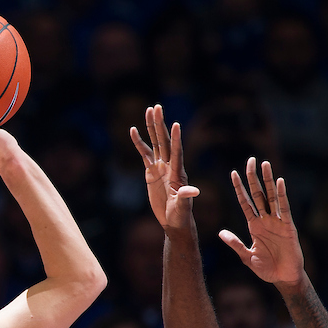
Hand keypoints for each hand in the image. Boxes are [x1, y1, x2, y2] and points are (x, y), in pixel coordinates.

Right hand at [130, 105, 198, 229]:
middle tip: (158, 107)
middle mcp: (170, 166)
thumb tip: (193, 191)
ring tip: (149, 110)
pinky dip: (139, 142)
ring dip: (152, 127)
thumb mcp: (182, 207)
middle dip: (160, 124)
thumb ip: (185, 197)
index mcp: (178, 173)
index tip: (175, 124)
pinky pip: (144, 153)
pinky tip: (134, 130)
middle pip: (164, 141)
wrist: (173, 220)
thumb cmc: (179, 215)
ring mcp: (160, 167)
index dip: (176, 139)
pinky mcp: (151, 171)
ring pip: (155, 143)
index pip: (176, 152)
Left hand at [221, 158, 304, 286]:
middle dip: (253, 178)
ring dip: (268, 180)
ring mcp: (277, 222)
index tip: (233, 173)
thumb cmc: (266, 269)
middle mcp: (265, 220)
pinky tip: (279, 182)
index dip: (239, 188)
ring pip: (271, 197)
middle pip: (258, 194)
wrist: (284, 278)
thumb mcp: (247, 257)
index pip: (245, 202)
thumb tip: (220, 233)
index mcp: (254, 226)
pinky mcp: (288, 226)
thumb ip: (235, 244)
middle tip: (250, 160)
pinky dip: (282, 195)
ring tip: (265, 164)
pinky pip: (284, 208)